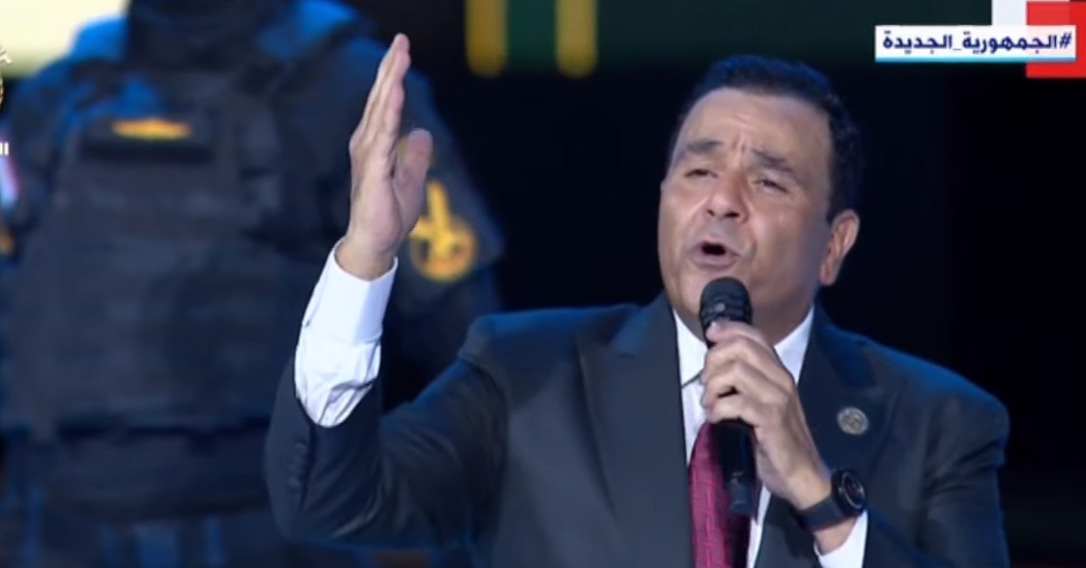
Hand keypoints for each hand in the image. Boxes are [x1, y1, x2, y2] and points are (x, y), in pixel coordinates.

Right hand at [337, 34, 433, 279]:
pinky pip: (383, 134)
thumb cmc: (388, 216)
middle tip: (402, 39)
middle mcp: (367, 143)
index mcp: (375, 144)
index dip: (394, 75)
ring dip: (391, 81)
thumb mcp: (411, 179)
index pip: (386, 103)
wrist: (375, 244)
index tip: (403, 49)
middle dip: (392, 67)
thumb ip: (415, 155)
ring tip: (400, 55)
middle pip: (382, 98)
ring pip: (382, 109)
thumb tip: (423, 132)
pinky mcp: (374, 169)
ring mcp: (368, 155)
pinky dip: (390, 112)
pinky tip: (397, 92)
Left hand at [700, 321, 830, 510]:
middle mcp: (781, 380)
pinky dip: (718, 409)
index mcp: (778, 373)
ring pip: (736, 371)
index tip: (711, 335)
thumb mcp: (764, 404)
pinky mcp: (772, 420)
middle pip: (741, 347)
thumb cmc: (779, 440)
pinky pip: (737, 402)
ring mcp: (778, 399)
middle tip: (706, 383)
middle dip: (714, 360)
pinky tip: (715, 419)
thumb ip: (746, 382)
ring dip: (713, 386)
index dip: (728, 329)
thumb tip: (716, 365)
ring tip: (709, 404)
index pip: (754, 335)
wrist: (804, 474)